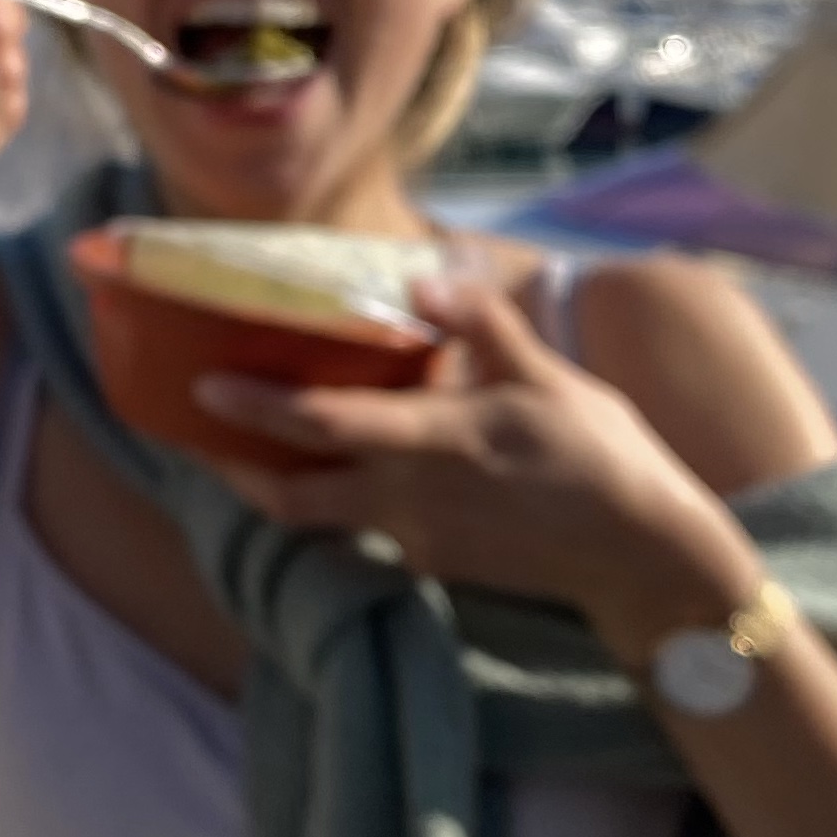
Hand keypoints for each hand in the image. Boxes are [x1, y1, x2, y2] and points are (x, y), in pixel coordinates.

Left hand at [199, 269, 763, 659]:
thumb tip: (425, 275)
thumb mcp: (546, 377)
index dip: (258, 408)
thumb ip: (480, 325)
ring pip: (321, 517)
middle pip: (290, 495)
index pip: (327, 424)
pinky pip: (367, 528)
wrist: (641, 556)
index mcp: (436, 443)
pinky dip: (341, 498)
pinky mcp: (434, 562)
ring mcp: (418, 538)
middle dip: (233, 467)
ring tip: (248, 444)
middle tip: (195, 430)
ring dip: (279, 484)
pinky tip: (345, 465)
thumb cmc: (600, 456)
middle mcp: (410, 499)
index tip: (201, 385)